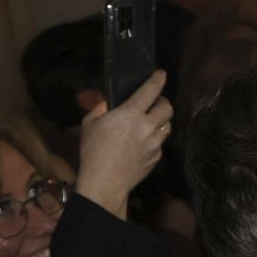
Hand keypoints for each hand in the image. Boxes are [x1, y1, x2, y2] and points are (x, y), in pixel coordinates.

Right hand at [77, 70, 172, 217]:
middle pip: (167, 107)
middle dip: (163, 101)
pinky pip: (161, 142)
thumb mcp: (89, 124)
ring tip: (149, 122)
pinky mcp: (157, 157)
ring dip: (160, 120)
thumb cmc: (93, 151)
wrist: (106, 182)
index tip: (161, 74)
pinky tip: (143, 143)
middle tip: (154, 102)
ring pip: (167, 125)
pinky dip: (155, 139)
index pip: (151, 91)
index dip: (158, 80)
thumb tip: (106, 104)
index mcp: (131, 114)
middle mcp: (148, 126)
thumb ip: (100, 109)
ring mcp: (155, 143)